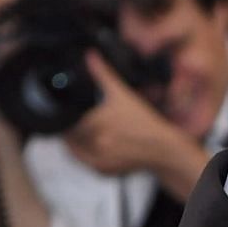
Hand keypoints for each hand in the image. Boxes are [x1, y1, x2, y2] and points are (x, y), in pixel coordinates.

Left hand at [62, 51, 185, 176]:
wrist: (162, 147)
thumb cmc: (144, 122)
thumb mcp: (122, 94)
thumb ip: (102, 73)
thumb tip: (90, 56)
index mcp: (93, 123)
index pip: (65, 123)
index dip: (65, 118)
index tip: (69, 115)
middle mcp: (93, 143)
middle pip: (68, 138)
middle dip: (72, 131)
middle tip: (78, 123)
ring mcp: (97, 159)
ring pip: (75, 152)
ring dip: (76, 145)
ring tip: (89, 135)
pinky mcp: (103, 171)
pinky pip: (86, 164)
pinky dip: (87, 157)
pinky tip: (98, 148)